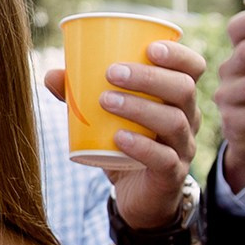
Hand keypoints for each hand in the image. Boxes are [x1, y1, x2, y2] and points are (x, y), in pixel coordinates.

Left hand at [45, 40, 205, 233]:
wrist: (138, 197)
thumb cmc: (125, 145)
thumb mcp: (105, 119)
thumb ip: (82, 96)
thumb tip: (52, 75)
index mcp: (177, 97)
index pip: (193, 68)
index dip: (177, 54)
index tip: (149, 47)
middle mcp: (188, 119)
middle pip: (183, 89)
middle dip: (149, 77)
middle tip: (111, 73)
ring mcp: (183, 148)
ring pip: (174, 121)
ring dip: (139, 107)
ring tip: (106, 101)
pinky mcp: (172, 175)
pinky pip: (163, 158)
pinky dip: (141, 146)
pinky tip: (119, 137)